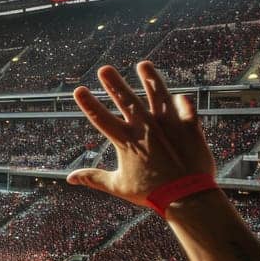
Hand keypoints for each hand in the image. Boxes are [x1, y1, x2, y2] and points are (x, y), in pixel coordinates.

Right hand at [67, 62, 214, 207]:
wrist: (186, 196)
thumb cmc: (151, 193)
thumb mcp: (118, 186)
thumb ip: (94, 178)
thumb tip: (70, 178)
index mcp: (126, 140)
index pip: (101, 118)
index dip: (88, 103)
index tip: (79, 89)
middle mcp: (145, 127)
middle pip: (126, 100)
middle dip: (114, 83)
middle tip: (104, 68)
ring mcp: (168, 124)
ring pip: (157, 95)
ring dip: (150, 79)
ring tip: (143, 64)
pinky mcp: (189, 127)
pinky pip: (187, 109)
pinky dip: (183, 103)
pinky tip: (179, 96)